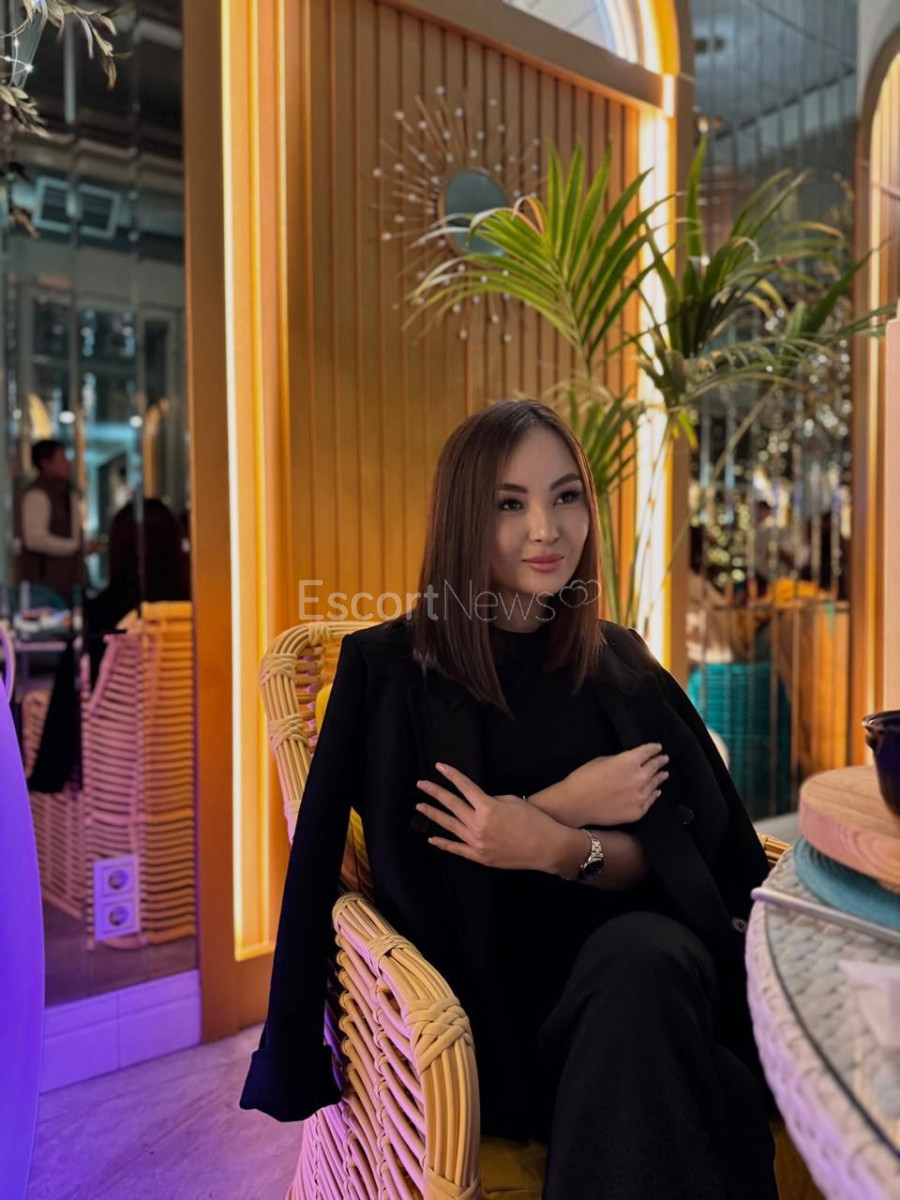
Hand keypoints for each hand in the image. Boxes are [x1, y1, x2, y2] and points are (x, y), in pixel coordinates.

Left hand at [415, 762, 574, 872]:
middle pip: (452, 805)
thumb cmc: (534, 820)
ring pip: (450, 826)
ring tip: (420, 807)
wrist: (547, 847)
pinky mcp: (480, 857)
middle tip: (421, 785)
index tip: (439, 767)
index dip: (451, 775)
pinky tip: (432, 838)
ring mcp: (477, 842)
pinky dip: (444, 844)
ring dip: (434, 815)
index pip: (464, 787)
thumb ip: (491, 800)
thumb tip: (478, 802)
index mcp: (487, 807)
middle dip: (435, 793)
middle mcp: (478, 824)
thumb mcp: (513, 801)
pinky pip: (457, 849)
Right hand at [557, 744, 668, 826]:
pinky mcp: (638, 812)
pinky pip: (650, 800)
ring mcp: (640, 796)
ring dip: (660, 778)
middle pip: (654, 767)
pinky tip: (656, 791)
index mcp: (629, 761)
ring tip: (664, 774)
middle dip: (659, 761)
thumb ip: (620, 761)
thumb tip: (629, 764)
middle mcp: (639, 778)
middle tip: (664, 759)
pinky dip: (654, 794)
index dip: (654, 748)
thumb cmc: (584, 778)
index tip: (658, 747)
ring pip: (655, 784)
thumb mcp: (601, 761)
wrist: (576, 804)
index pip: (647, 752)